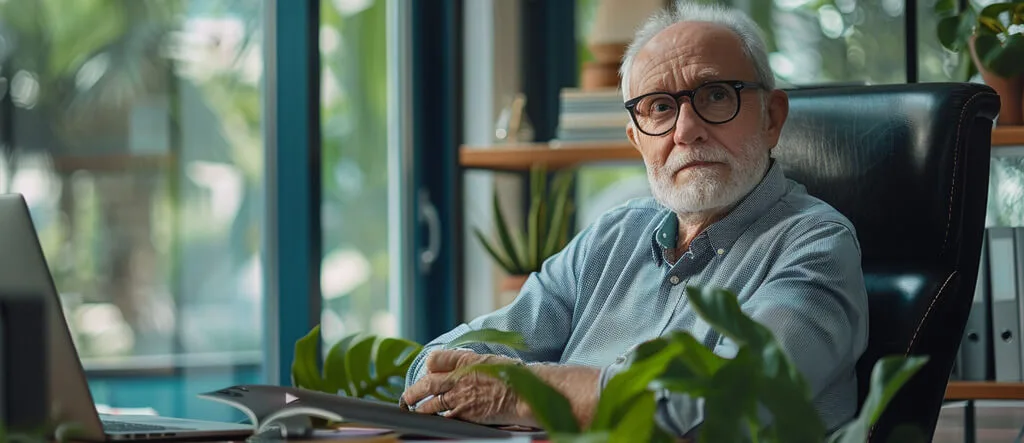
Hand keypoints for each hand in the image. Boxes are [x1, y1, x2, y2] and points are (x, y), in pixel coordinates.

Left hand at [400, 350, 531, 425]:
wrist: (524, 394)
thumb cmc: (514, 376)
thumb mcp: (490, 360)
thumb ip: (471, 363)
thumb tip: (460, 366)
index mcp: (465, 360)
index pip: (434, 359)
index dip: (430, 366)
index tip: (429, 371)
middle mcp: (458, 378)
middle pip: (427, 383)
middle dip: (414, 391)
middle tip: (407, 397)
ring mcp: (460, 397)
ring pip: (431, 404)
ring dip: (420, 408)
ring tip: (415, 410)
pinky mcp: (465, 414)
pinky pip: (444, 418)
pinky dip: (436, 419)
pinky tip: (433, 421)